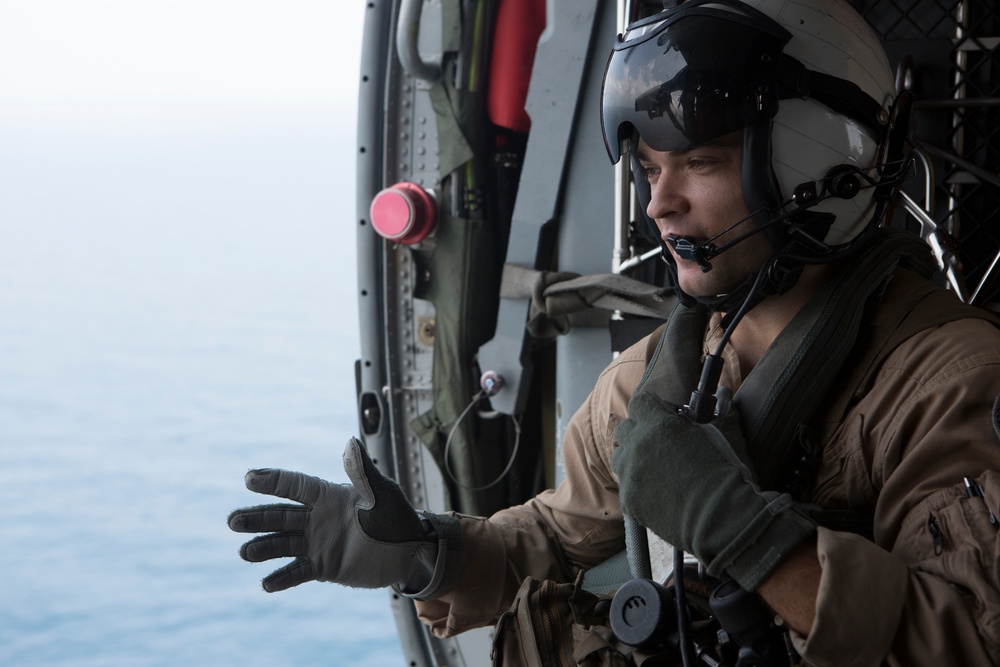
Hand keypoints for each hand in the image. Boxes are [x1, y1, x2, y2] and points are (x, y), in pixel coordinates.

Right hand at [228, 437, 461, 595]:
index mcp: (329, 496)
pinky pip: (298, 572)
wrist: (409, 552)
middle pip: (281, 516)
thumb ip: (363, 472)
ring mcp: (318, 544)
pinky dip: (283, 578)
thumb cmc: (396, 517)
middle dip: (257, 518)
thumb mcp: (382, 493)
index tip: (249, 478)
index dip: (273, 481)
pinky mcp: (324, 567)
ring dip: (263, 548)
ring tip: (244, 553)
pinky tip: (266, 584)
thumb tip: (351, 442)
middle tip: (232, 521)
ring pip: (283, 545)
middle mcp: (318, 519)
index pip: (295, 486)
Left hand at [611, 393, 814, 590]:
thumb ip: (721, 410)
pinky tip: (657, 491)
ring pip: (620, 456)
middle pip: (625, 428)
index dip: (652, 407)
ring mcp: (631, 475)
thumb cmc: (728, 473)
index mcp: (660, 425)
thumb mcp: (727, 434)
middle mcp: (638, 446)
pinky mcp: (629, 501)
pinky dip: (637, 485)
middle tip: (661, 441)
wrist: (724, 521)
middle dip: (640, 430)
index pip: (639, 402)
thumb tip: (724, 393)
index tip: (664, 414)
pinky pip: (625, 485)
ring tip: (656, 466)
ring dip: (633, 456)